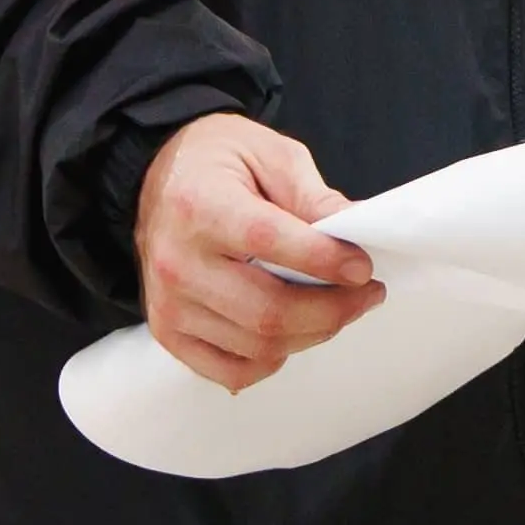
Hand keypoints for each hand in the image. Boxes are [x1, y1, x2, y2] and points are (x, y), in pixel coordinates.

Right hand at [134, 113, 381, 390]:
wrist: (155, 180)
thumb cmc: (216, 162)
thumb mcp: (270, 154)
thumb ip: (313, 196)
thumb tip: (357, 232)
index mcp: (200, 206)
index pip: (268, 242)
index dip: (325, 260)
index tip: (364, 266)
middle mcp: (177, 262)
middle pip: (267, 311)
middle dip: (333, 309)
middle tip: (368, 293)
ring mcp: (169, 305)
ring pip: (257, 347)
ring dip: (313, 333)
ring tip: (340, 307)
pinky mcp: (168, 333)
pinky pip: (231, 370)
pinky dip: (273, 360)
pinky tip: (295, 332)